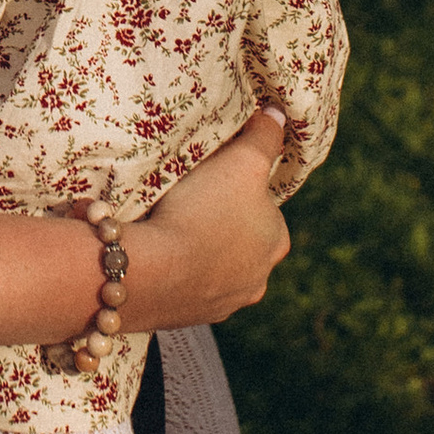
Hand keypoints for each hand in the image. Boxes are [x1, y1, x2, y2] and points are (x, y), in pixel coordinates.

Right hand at [119, 106, 291, 330]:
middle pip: (240, 242)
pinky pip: (184, 289)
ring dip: (196, 252)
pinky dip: (175, 274)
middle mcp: (258, 280)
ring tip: (166, 230)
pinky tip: (156, 255)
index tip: (212, 182)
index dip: (238, 192)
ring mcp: (223, 304)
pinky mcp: (188, 318)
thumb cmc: (203, 210)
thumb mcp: (241, 161)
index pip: (264, 210)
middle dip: (219, 226)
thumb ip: (264, 137)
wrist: (153, 271)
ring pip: (213, 269)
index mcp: (276, 242)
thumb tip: (281, 115)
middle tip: (187, 204)